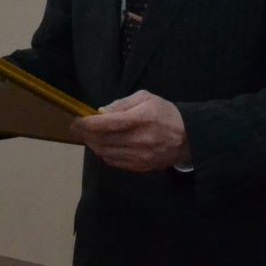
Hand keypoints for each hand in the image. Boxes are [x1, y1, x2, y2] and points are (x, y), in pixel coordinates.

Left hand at [69, 91, 189, 172]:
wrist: (188, 138)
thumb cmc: (165, 113)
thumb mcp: (146, 98)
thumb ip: (122, 103)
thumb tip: (101, 112)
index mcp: (141, 118)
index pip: (108, 123)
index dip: (88, 123)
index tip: (76, 121)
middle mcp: (139, 140)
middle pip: (103, 140)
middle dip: (85, 134)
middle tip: (77, 128)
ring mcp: (140, 156)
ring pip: (106, 153)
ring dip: (92, 145)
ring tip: (87, 136)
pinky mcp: (140, 167)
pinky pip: (115, 162)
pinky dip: (104, 154)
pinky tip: (102, 146)